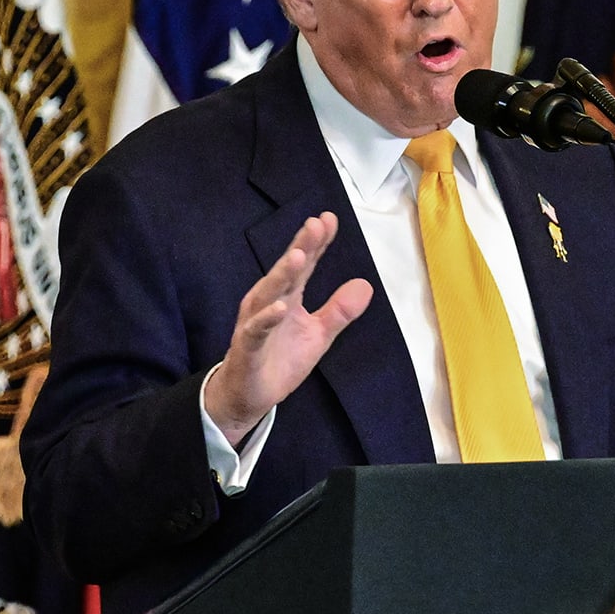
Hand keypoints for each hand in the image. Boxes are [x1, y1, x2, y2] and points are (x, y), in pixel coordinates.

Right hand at [203, 212, 373, 444]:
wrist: (251, 394)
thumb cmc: (281, 359)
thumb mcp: (319, 334)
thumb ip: (339, 310)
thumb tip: (366, 284)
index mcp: (288, 296)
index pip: (304, 264)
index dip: (316, 242)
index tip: (329, 219)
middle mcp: (269, 302)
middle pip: (286, 270)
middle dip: (300, 246)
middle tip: (315, 224)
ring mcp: (256, 322)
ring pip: (269, 294)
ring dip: (282, 275)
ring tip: (298, 256)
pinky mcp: (248, 347)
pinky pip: (256, 330)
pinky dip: (267, 319)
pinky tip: (280, 309)